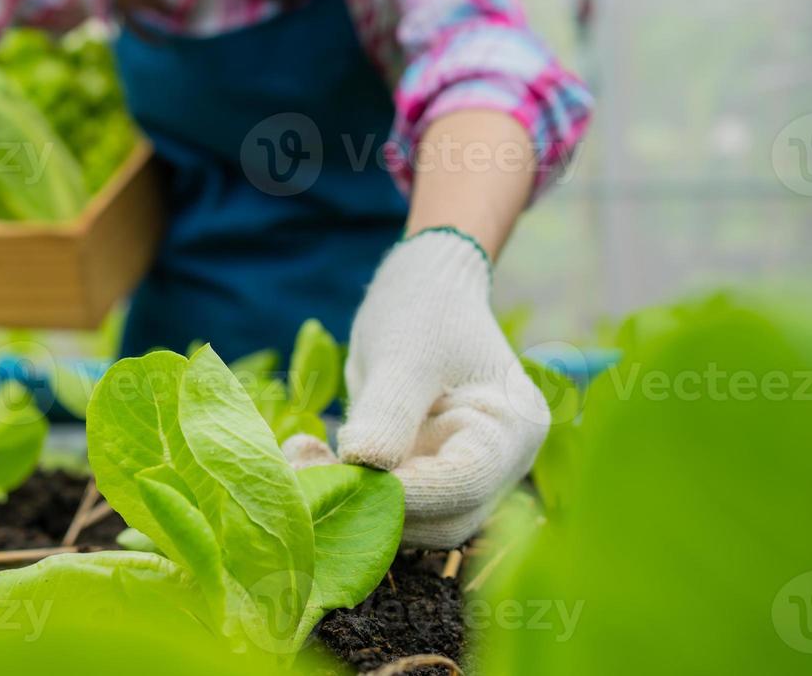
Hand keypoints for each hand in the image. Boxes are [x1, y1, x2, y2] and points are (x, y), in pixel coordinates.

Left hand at [284, 229, 548, 547]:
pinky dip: (347, 488)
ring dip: (351, 501)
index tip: (346, 478)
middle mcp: (498, 464)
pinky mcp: (426, 476)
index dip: (408, 493)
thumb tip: (364, 467)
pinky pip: (389, 502)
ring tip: (299, 456)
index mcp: (512, 429)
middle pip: (441, 516)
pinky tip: (308, 453)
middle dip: (372, 504)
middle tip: (304, 468)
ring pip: (411, 519)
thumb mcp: (403, 355)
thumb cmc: (423, 312)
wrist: (420, 293)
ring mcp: (463, 475)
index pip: (466, 482)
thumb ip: (389, 413)